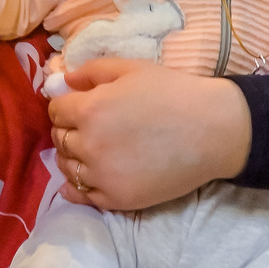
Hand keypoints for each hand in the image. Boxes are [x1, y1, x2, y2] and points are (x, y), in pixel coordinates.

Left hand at [50, 59, 248, 210]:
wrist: (213, 130)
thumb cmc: (174, 93)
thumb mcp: (131, 69)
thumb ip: (92, 71)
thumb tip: (63, 81)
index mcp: (90, 110)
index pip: (56, 111)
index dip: (64, 107)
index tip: (76, 107)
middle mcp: (90, 144)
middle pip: (60, 139)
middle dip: (67, 130)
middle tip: (85, 127)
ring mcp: (103, 175)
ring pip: (67, 168)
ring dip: (72, 157)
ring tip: (90, 150)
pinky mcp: (118, 198)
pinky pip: (83, 196)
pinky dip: (77, 187)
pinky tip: (84, 178)